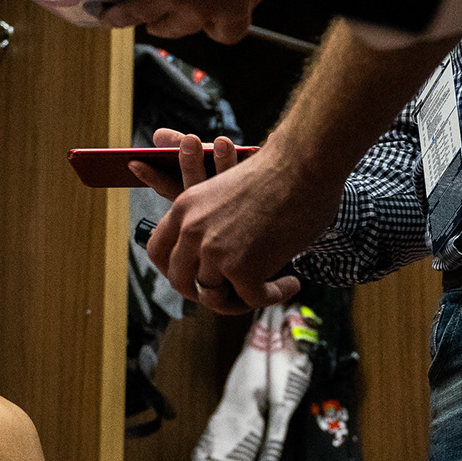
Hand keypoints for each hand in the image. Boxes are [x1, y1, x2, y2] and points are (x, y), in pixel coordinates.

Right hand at [79, 0, 280, 43]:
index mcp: (230, 10)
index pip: (223, 34)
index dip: (214, 25)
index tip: (208, 19)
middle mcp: (196, 8)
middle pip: (176, 28)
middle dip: (164, 26)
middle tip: (155, 24)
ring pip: (136, 12)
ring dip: (120, 15)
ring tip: (107, 14)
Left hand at [139, 127, 315, 312]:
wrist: (303, 162)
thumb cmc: (277, 172)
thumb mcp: (223, 191)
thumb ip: (208, 222)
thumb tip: (213, 260)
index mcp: (183, 209)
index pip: (158, 252)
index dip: (173, 271)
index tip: (193, 280)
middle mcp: (191, 231)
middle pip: (181, 282)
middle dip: (205, 294)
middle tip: (234, 294)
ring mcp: (214, 251)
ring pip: (216, 297)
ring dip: (242, 298)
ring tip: (270, 287)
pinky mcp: (242, 268)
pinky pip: (253, 299)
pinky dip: (275, 294)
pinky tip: (291, 284)